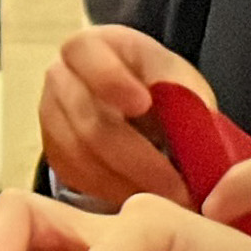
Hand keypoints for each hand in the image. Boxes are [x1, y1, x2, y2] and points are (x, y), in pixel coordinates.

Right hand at [39, 26, 214, 207]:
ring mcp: (51, 118)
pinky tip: (146, 200)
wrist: (132, 104)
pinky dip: (115, 193)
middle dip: (138, 159)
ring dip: (130, 184)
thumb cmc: (157, 86)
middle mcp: (61, 78)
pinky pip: (80, 179)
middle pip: (88, 121)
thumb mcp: (177, 78)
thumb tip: (198, 136)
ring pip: (83, 158)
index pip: (85, 54)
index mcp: (91, 47)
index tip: (142, 103)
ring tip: (170, 202)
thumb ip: (184, 98)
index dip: (110, 79)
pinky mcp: (54, 154)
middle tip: (178, 187)